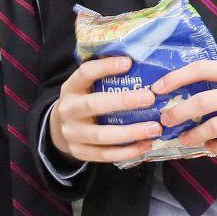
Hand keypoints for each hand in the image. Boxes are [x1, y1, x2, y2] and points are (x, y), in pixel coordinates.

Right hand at [48, 56, 164, 163]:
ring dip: (130, 132)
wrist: (61, 128)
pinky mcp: (79, 151)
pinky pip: (104, 155)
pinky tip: (145, 145)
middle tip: (150, 98)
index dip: (105, 67)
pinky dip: (127, 151)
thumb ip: (106, 77)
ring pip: (101, 134)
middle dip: (122, 101)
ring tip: (155, 128)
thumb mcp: (87, 86)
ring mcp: (72, 133)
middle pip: (93, 105)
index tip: (129, 62)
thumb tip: (142, 60)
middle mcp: (68, 110)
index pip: (85, 73)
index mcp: (71, 88)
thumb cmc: (85, 101)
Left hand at [154, 61, 216, 156]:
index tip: (157, 89)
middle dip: (177, 113)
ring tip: (185, 139)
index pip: (204, 69)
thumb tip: (190, 92)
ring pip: (216, 127)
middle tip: (164, 121)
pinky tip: (213, 148)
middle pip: (204, 102)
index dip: (176, 78)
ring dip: (194, 135)